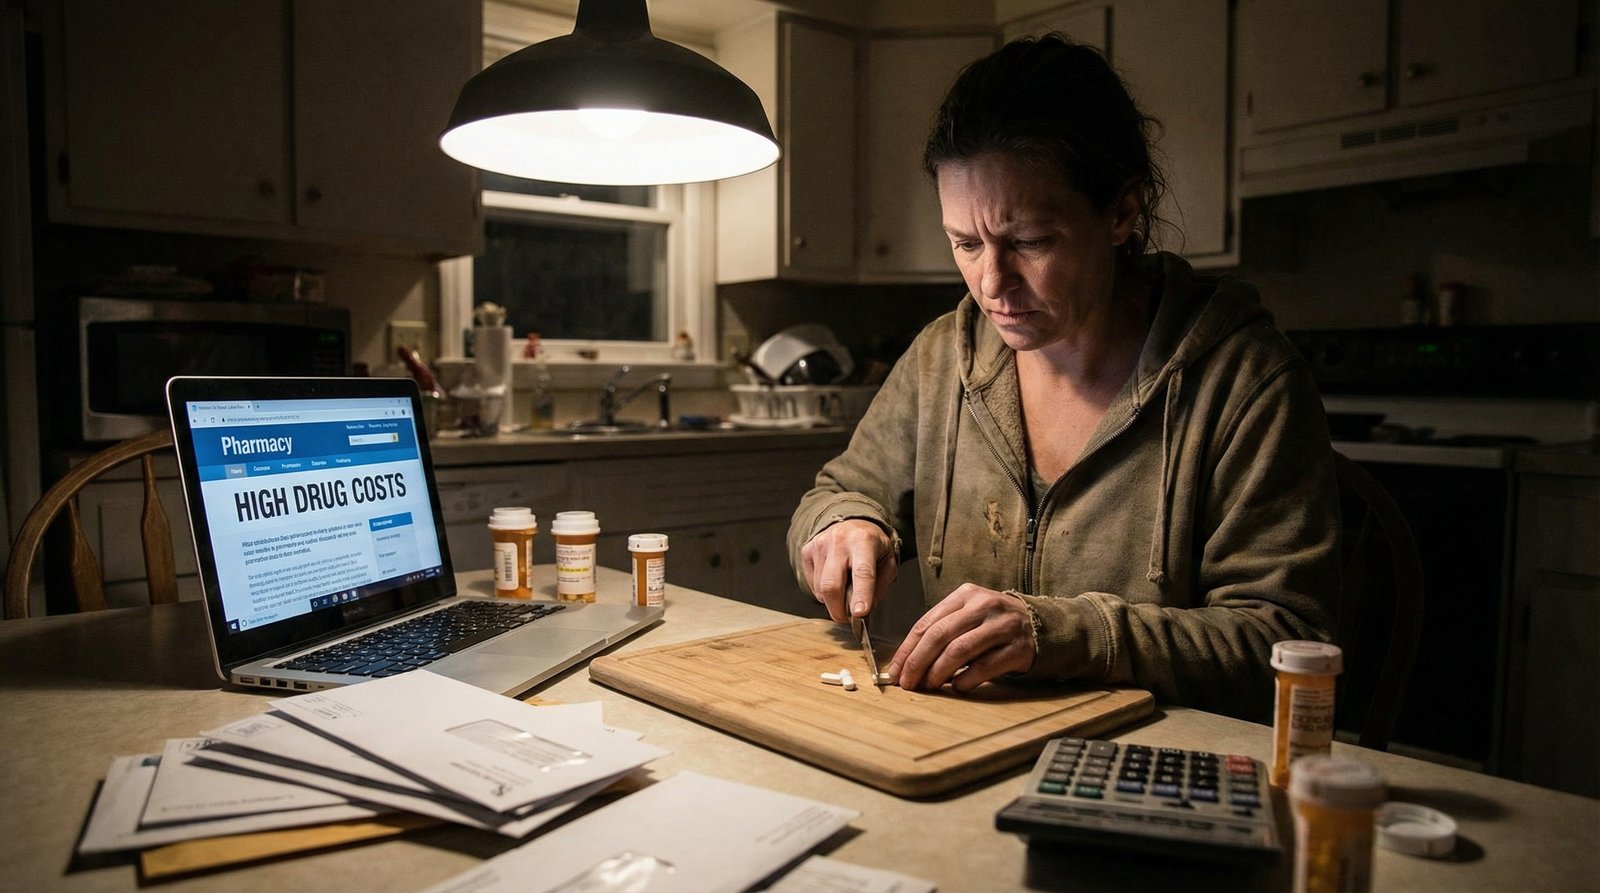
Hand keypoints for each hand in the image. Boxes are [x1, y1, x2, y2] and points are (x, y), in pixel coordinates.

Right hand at [800, 519, 896, 621]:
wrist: (852, 524)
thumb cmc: (872, 547)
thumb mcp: (888, 563)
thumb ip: (879, 587)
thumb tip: (862, 612)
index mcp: (864, 541)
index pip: (862, 572)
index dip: (861, 595)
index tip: (859, 614)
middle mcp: (839, 540)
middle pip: (832, 585)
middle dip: (838, 610)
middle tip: (847, 619)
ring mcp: (820, 544)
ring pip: (820, 588)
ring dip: (833, 601)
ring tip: (844, 592)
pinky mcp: (807, 550)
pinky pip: (812, 584)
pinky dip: (823, 592)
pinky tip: (834, 581)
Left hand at [886, 584, 1034, 692]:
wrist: (1042, 625)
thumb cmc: (995, 624)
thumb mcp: (969, 614)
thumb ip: (942, 630)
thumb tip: (909, 662)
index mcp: (965, 595)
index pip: (927, 622)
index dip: (907, 649)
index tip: (895, 670)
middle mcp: (983, 605)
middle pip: (940, 635)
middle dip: (917, 662)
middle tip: (907, 683)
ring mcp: (1002, 626)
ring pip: (960, 650)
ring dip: (938, 672)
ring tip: (928, 686)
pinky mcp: (1018, 647)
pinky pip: (985, 667)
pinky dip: (966, 680)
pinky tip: (957, 687)